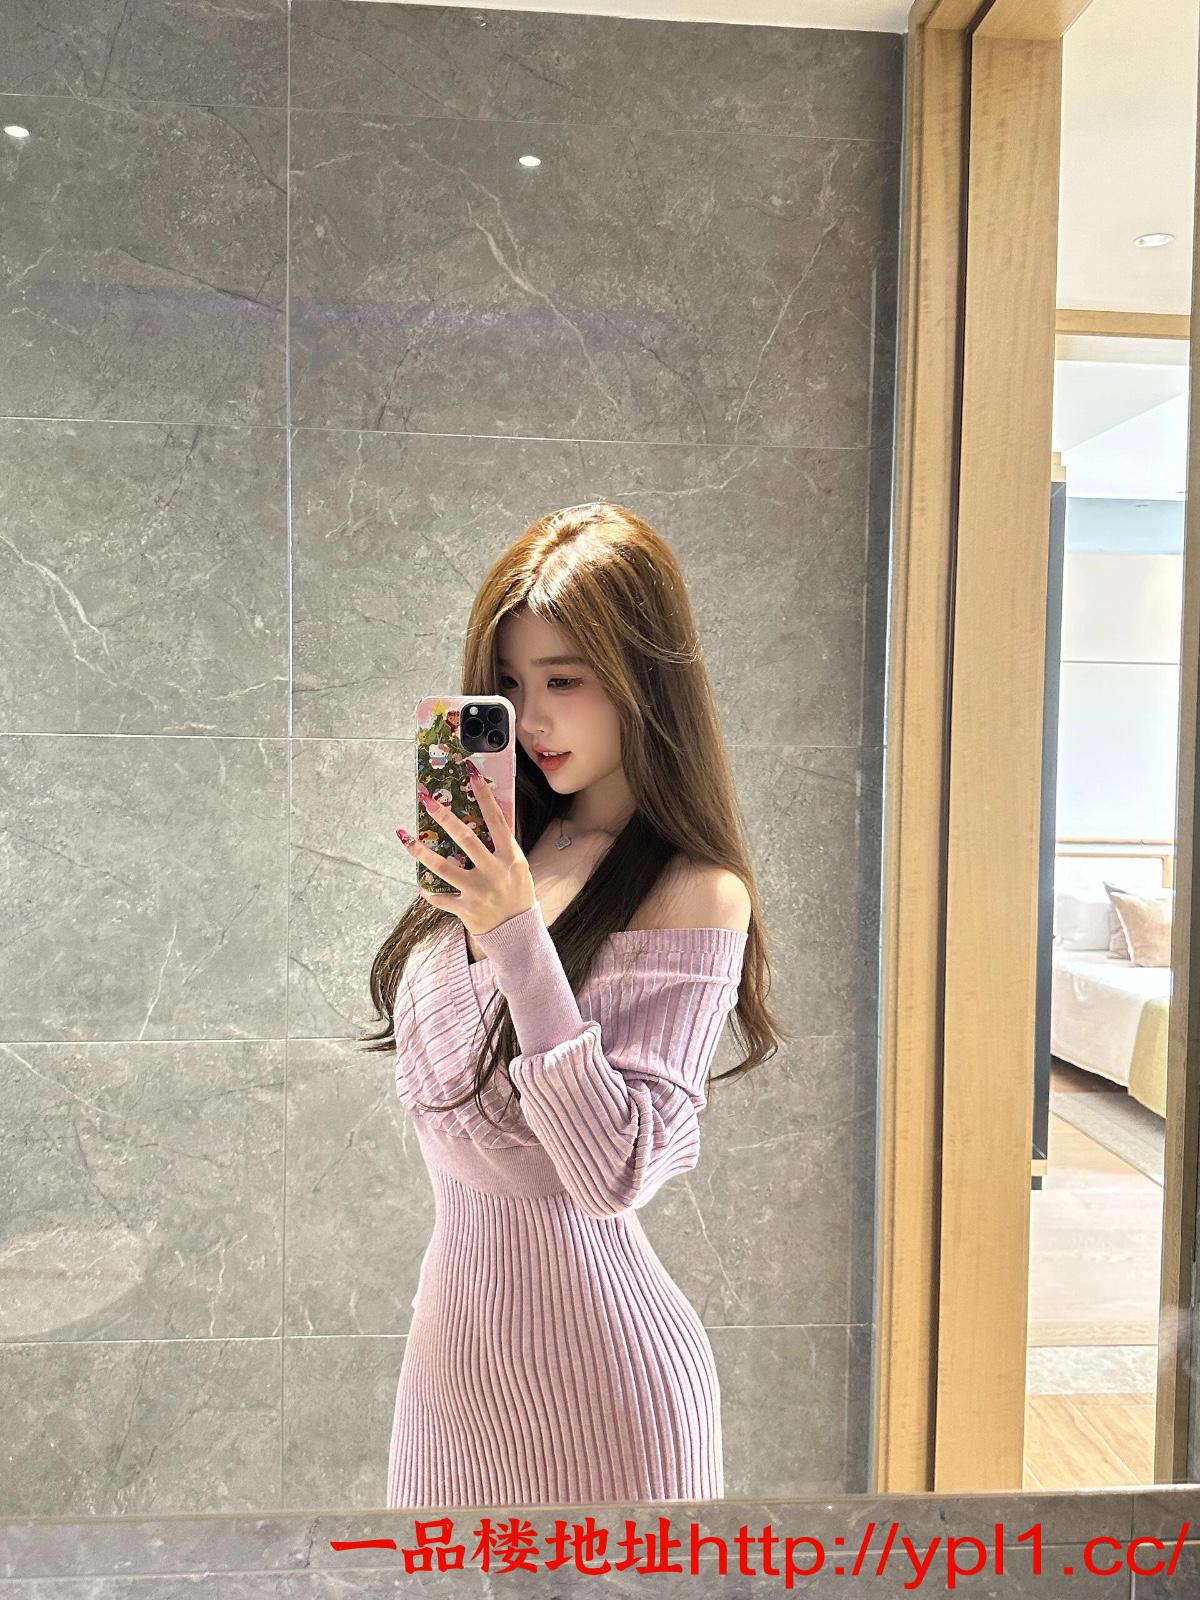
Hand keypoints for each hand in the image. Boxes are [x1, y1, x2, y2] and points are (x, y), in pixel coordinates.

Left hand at [399, 764, 536, 937]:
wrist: (519, 934)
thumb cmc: (518, 895)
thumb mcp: (518, 868)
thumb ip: (503, 848)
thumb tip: (487, 820)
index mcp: (510, 857)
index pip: (497, 820)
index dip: (484, 796)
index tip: (471, 775)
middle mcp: (494, 871)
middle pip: (465, 838)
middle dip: (445, 817)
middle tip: (427, 800)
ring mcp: (479, 891)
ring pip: (444, 867)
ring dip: (422, 852)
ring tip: (406, 838)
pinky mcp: (466, 909)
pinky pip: (442, 898)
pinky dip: (430, 893)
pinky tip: (420, 886)